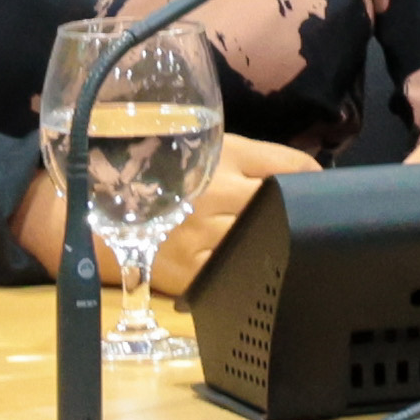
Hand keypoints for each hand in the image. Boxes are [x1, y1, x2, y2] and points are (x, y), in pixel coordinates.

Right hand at [148, 134, 323, 294]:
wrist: (98, 205)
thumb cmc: (161, 171)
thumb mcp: (206, 148)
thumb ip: (256, 159)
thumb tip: (311, 173)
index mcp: (223, 155)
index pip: (292, 166)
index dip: (316, 178)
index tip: (322, 189)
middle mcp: (215, 192)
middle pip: (281, 207)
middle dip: (296, 212)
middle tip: (304, 219)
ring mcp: (202, 234)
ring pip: (262, 241)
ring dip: (272, 241)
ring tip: (271, 241)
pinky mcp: (189, 270)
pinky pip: (234, 272)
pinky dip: (245, 269)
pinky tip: (244, 264)